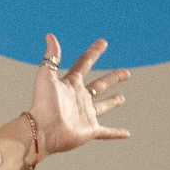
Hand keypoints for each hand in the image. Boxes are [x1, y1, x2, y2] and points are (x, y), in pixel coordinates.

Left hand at [27, 34, 131, 157]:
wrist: (42, 130)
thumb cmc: (43, 103)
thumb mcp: (46, 76)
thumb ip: (52, 57)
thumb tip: (50, 35)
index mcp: (70, 84)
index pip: (84, 64)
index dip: (93, 52)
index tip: (103, 42)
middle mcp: (79, 98)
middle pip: (100, 85)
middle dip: (113, 78)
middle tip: (126, 72)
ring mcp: (85, 114)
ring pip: (103, 106)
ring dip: (113, 102)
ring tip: (122, 98)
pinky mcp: (89, 130)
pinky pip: (106, 132)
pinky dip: (116, 133)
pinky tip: (127, 134)